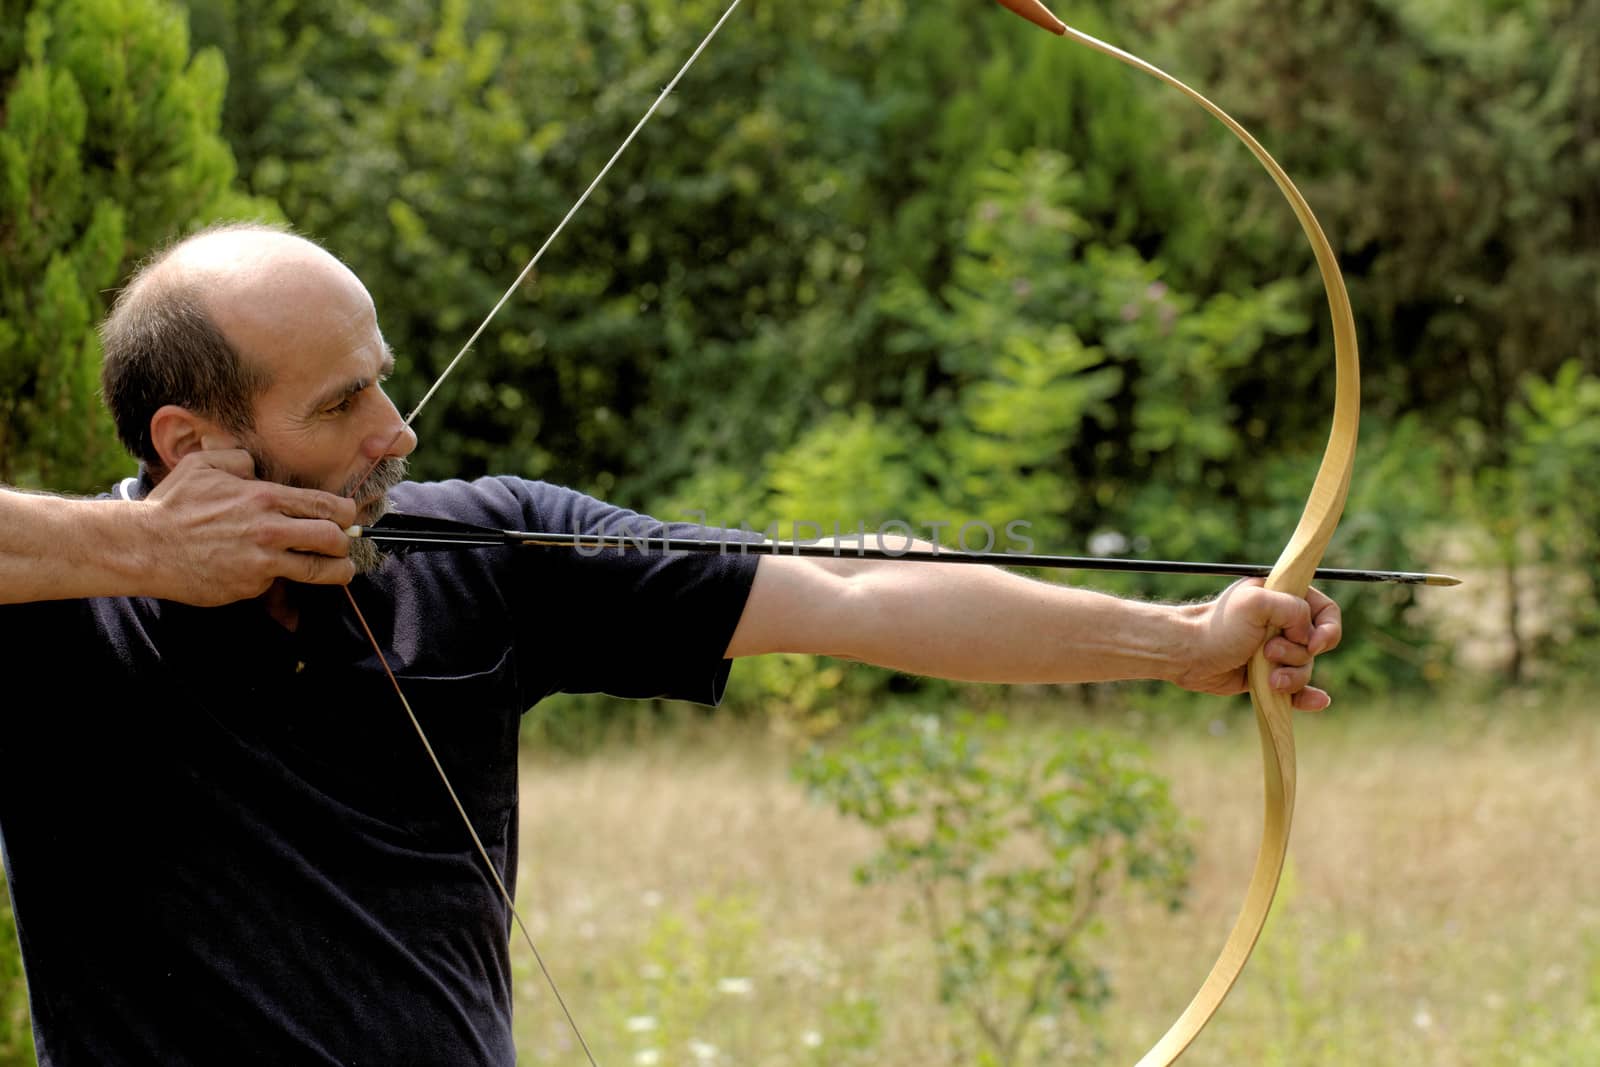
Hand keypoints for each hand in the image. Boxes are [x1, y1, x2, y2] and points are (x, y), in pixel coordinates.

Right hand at [139, 451, 358, 604]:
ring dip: (337, 572)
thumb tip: (258, 468)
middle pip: (334, 539)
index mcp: (265, 498)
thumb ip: (239, 460)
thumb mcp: (205, 465)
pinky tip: (276, 576)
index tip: (347, 519)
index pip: (327, 506)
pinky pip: (278, 585)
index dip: (346, 514)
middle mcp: (270, 530)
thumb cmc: (173, 504)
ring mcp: (261, 562)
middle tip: (342, 545)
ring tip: (341, 571)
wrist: (143, 546)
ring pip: (319, 571)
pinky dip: (281, 582)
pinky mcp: (249, 587)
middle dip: (344, 543)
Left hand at [1176, 580, 1342, 710]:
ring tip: (1268, 678)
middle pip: (1316, 644)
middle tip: (1268, 652)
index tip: (1313, 643)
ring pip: (1305, 668)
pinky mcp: (1268, 675)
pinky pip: (1297, 689)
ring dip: (1292, 676)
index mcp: (1282, 598)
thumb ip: (1292, 609)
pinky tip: (1318, 702)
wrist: (1189, 655)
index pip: (1325, 610)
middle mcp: (1282, 623)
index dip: (1327, 628)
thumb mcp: (1256, 603)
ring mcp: (1276, 651)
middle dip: (1297, 653)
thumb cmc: (1218, 626)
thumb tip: (1308, 635)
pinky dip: (1307, 696)